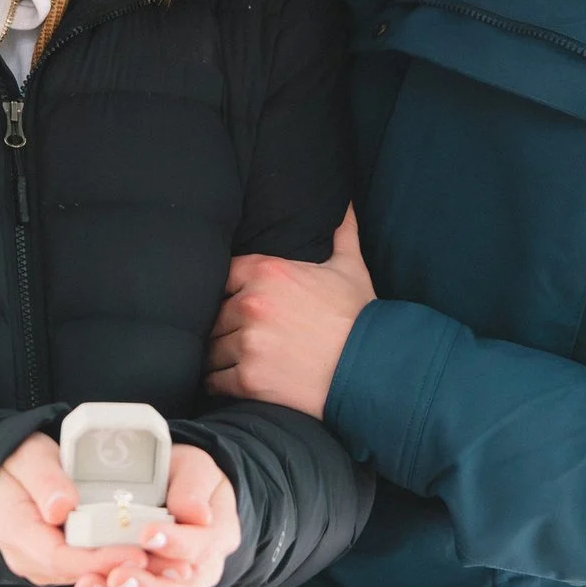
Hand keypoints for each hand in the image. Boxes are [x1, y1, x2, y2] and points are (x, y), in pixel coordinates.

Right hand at [0, 434, 146, 586]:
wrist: (0, 478)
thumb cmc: (16, 465)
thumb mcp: (29, 459)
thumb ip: (45, 481)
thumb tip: (62, 509)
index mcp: (17, 532)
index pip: (61, 557)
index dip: (100, 560)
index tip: (136, 554)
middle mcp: (28, 558)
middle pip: (78, 572)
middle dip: (119, 570)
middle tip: (161, 562)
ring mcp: (42, 564)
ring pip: (85, 576)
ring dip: (120, 571)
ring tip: (161, 563)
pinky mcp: (56, 564)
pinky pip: (86, 569)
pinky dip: (113, 563)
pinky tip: (144, 556)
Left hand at [73, 444, 240, 586]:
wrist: (176, 492)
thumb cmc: (185, 477)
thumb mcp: (194, 468)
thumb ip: (193, 488)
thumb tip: (197, 514)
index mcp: (220, 532)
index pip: (202, 545)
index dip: (175, 542)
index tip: (145, 533)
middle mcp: (205, 567)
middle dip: (147, 586)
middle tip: (116, 577)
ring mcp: (181, 585)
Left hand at [204, 207, 375, 418]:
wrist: (373, 369)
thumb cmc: (360, 318)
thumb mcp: (350, 269)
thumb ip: (341, 233)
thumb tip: (347, 203)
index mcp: (267, 272)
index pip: (223, 277)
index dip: (230, 292)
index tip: (238, 304)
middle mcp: (251, 304)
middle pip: (214, 315)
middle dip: (224, 326)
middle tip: (237, 337)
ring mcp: (248, 343)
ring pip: (211, 349)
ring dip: (219, 356)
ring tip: (232, 360)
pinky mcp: (249, 379)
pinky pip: (215, 380)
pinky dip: (219, 383)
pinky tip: (229, 382)